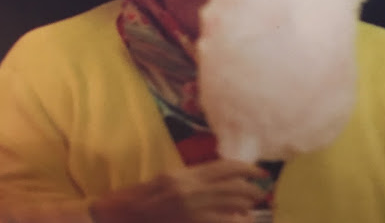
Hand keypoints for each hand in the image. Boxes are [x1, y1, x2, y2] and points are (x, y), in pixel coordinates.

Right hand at [89, 159, 267, 222]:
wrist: (123, 217)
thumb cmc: (144, 198)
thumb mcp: (171, 179)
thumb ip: (195, 178)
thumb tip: (223, 181)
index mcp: (187, 174)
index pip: (226, 167)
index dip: (247, 169)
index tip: (260, 173)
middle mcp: (192, 190)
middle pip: (234, 187)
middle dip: (252, 191)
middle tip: (261, 193)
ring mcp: (192, 211)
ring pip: (232, 207)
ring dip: (247, 209)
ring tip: (253, 210)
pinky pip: (223, 222)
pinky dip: (235, 221)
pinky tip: (241, 221)